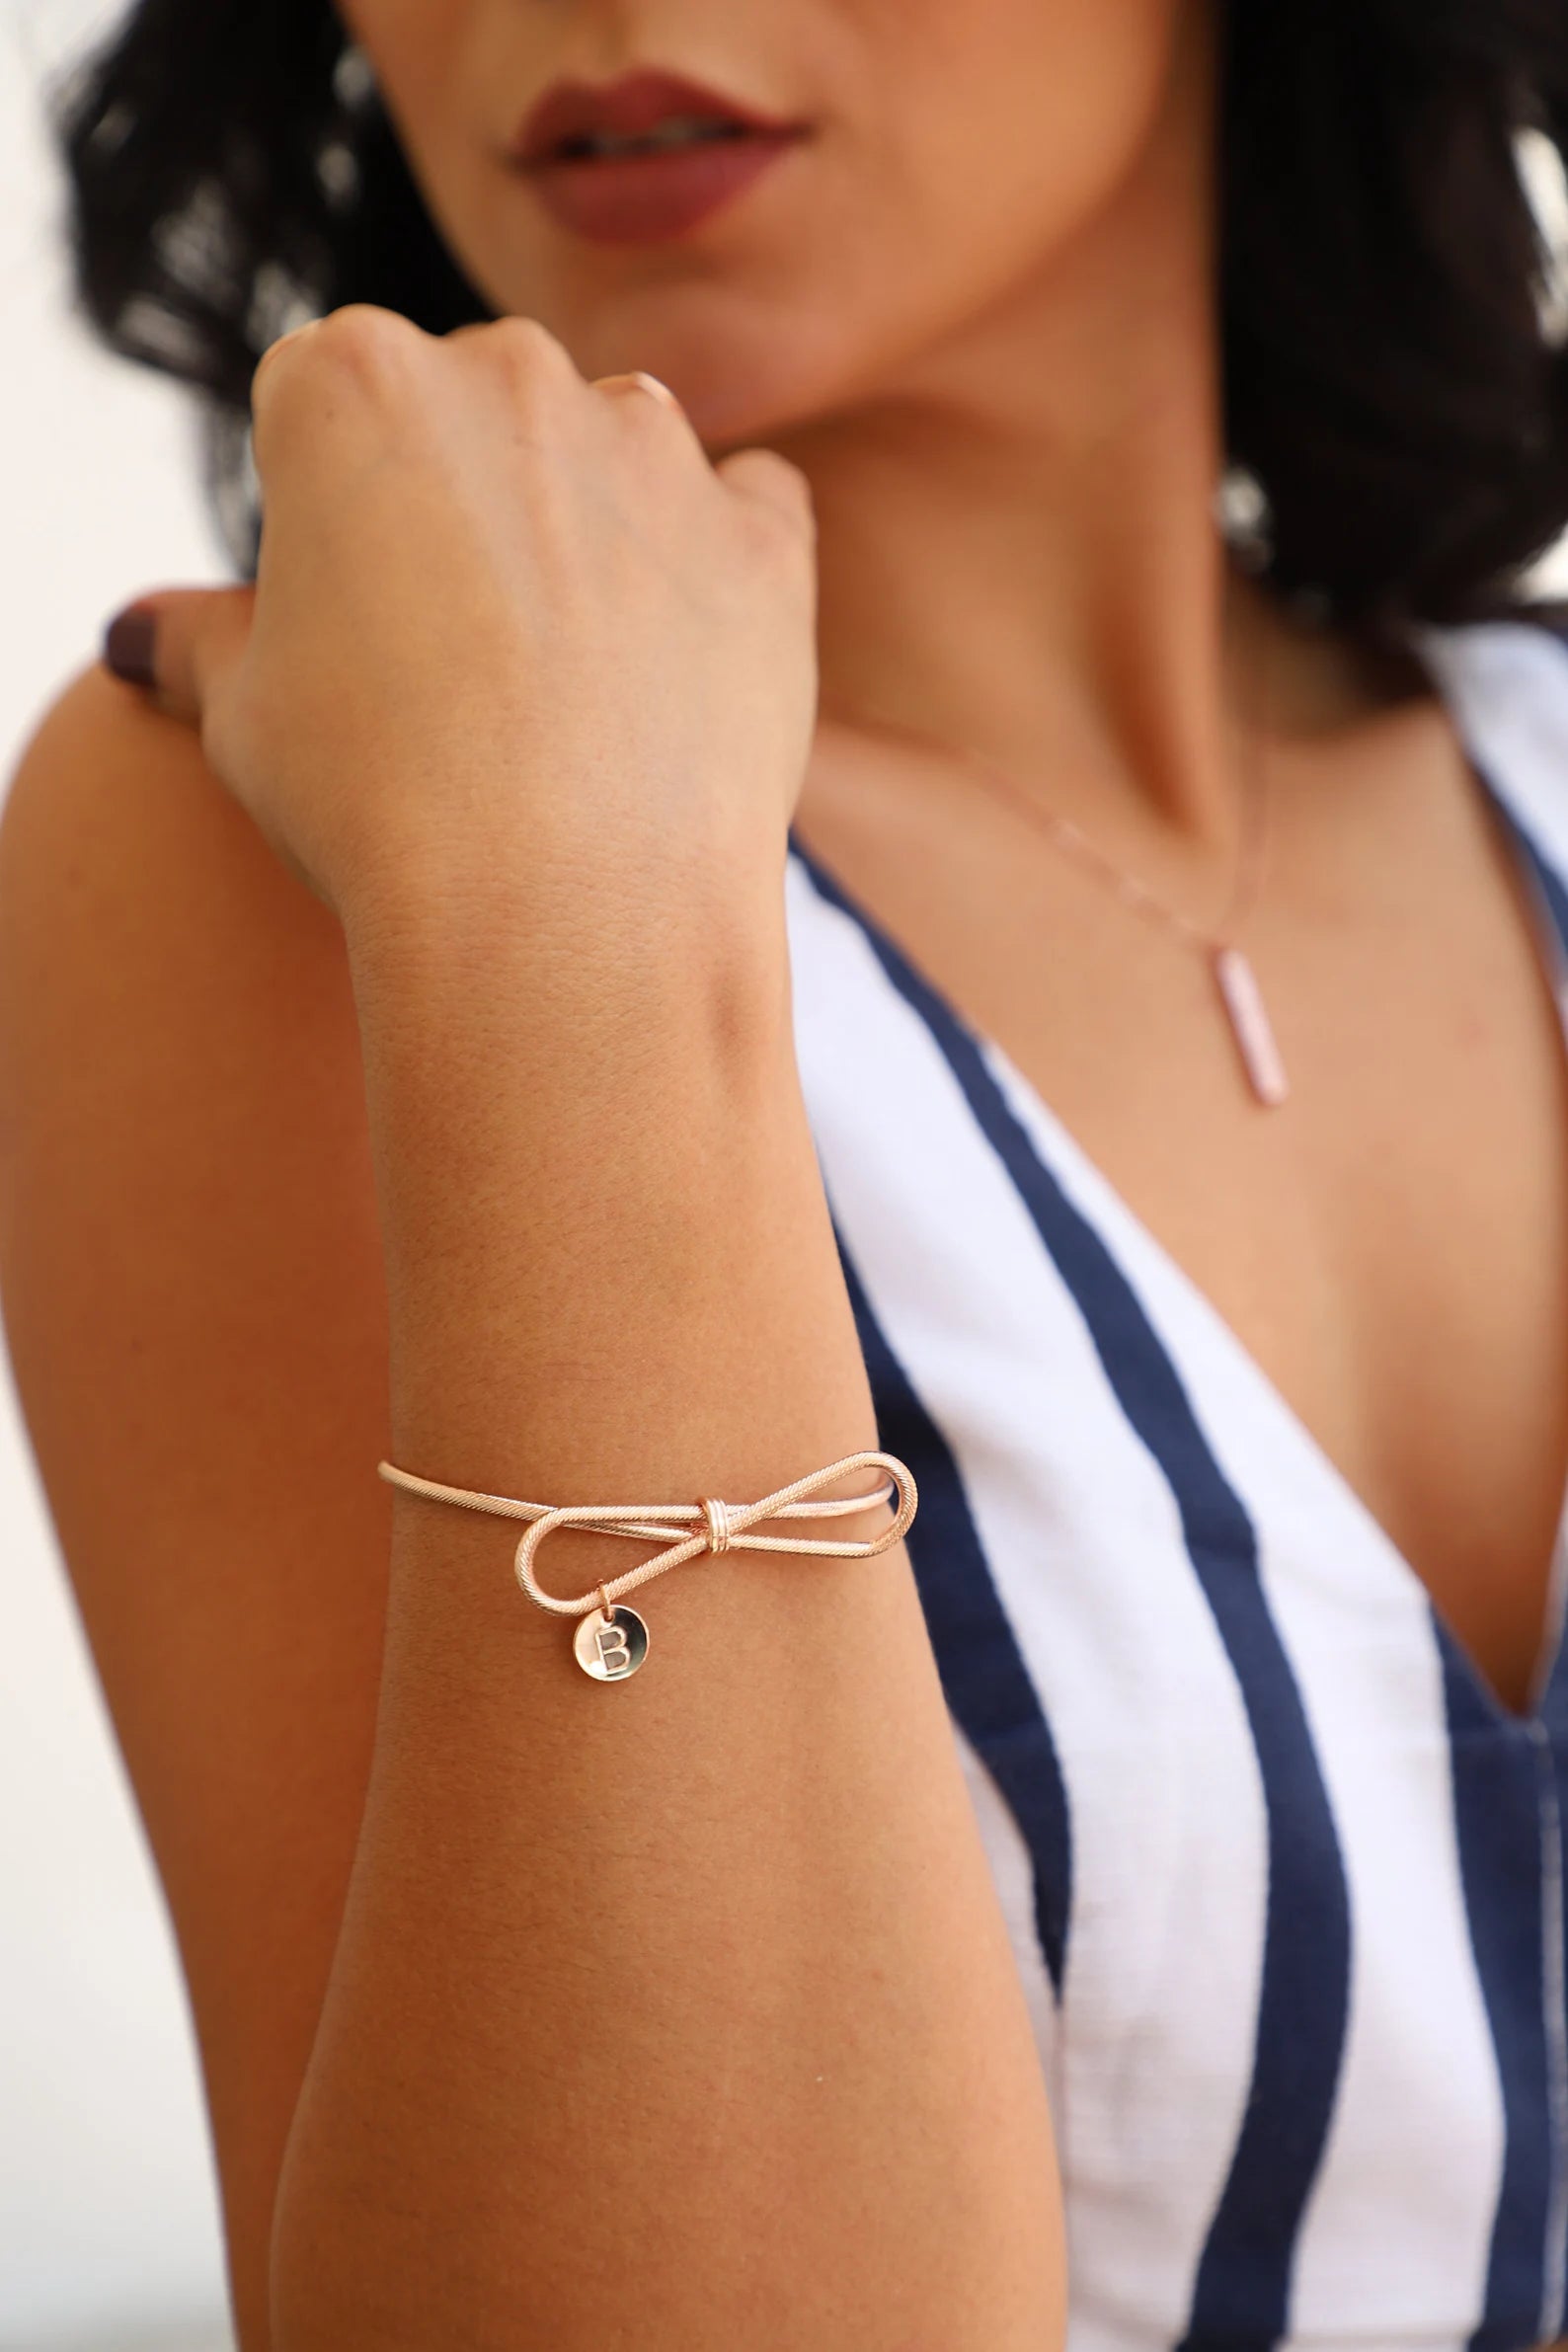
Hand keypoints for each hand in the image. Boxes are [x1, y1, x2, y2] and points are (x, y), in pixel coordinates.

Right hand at [102, 308, 817, 929]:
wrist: (564, 916)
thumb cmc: (378, 813)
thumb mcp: (243, 719)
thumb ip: (207, 642)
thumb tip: (154, 635)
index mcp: (347, 382)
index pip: (326, 409)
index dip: (333, 525)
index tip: (351, 628)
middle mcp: (506, 375)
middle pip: (474, 412)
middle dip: (465, 509)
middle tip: (457, 666)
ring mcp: (653, 447)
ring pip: (611, 450)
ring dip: (591, 528)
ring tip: (570, 687)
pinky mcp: (765, 535)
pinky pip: (748, 509)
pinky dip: (721, 566)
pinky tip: (685, 663)